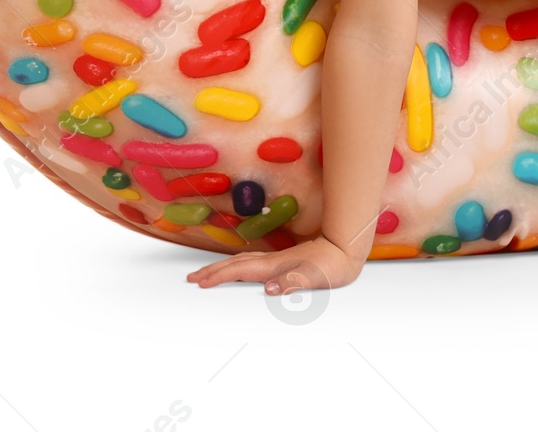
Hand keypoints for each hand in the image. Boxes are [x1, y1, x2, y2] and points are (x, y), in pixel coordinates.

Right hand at [186, 233, 362, 294]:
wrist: (345, 249)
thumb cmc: (331, 265)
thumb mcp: (313, 276)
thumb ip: (291, 281)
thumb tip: (268, 288)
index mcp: (274, 266)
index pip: (240, 271)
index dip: (218, 276)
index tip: (199, 282)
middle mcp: (272, 261)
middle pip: (235, 264)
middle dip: (212, 271)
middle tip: (192, 278)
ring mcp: (277, 260)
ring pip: (243, 263)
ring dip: (222, 267)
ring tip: (207, 273)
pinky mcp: (283, 261)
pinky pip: (252, 264)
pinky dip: (238, 266)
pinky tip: (238, 269)